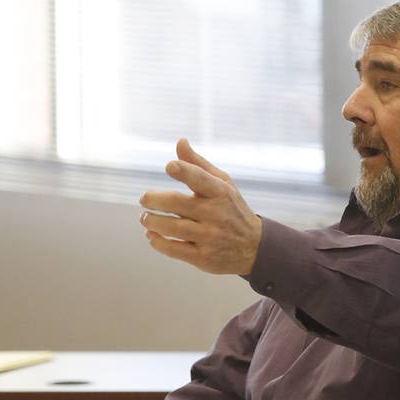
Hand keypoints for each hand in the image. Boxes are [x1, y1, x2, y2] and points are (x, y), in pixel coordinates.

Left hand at [140, 138, 262, 274]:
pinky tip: (152, 235)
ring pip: (170, 227)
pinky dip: (157, 242)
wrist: (254, 247)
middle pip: (176, 203)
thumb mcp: (224, 185)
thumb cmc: (232, 209)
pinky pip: (173, 249)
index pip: (200, 179)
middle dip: (153, 199)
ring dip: (151, 221)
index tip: (170, 167)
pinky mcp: (203, 257)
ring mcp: (209, 237)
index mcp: (220, 193)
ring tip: (146, 218)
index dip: (183, 171)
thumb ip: (198, 165)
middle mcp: (215, 214)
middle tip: (145, 199)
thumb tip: (180, 141)